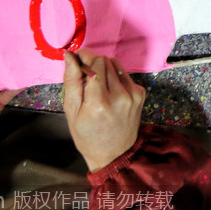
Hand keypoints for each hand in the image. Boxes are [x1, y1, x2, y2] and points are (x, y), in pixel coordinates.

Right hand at [63, 50, 144, 172]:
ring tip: (96, 85)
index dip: (84, 57)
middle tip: (83, 76)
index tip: (76, 59)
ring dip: (104, 68)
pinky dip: (114, 77)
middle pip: (105, 60)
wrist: (114, 154)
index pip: (95, 62)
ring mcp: (133, 94)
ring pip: (115, 64)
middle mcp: (120, 95)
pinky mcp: (140, 93)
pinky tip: (109, 92)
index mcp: (99, 102)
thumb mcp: (71, 111)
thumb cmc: (87, 135)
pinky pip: (124, 74)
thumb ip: (71, 81)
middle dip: (92, 62)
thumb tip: (69, 56)